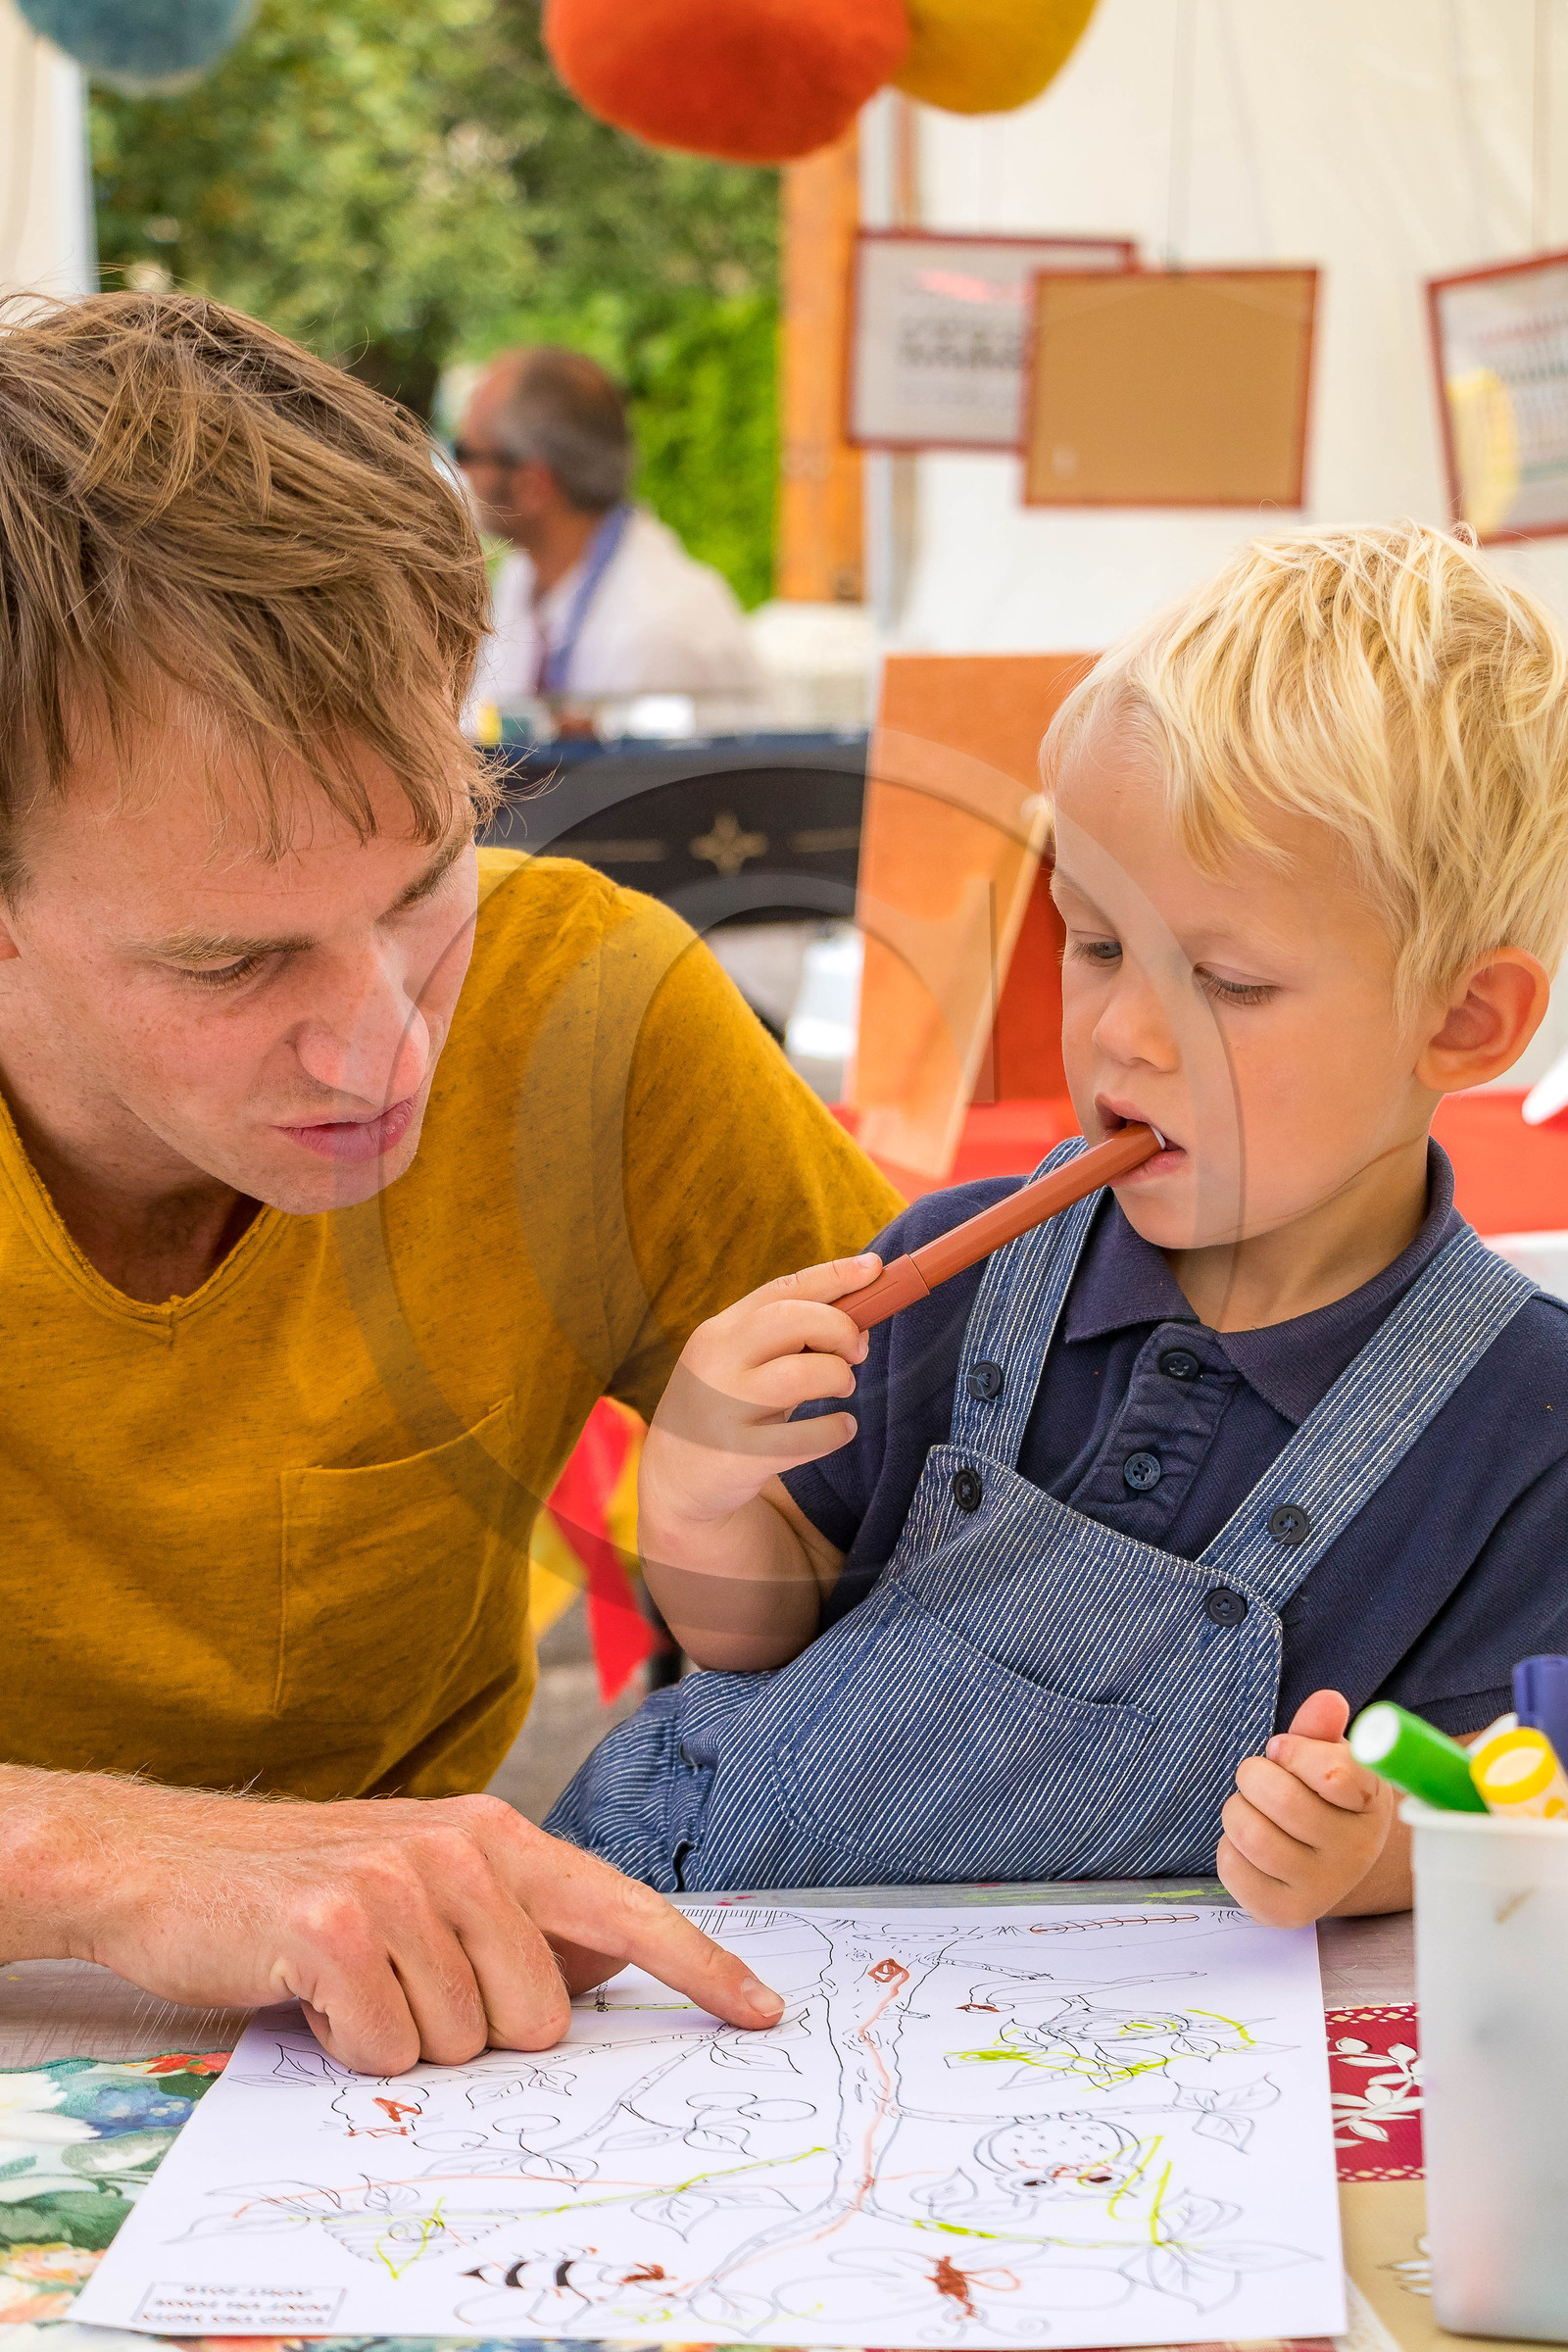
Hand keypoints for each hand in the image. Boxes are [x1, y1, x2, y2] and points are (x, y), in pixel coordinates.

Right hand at [1, 1768, 782, 2073]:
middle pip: (540, 2016)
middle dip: (474, 2033)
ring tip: (352, 1983)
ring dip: (402, 2040)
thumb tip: (612, 1961)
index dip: (698, 1966)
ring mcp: (398, 1882)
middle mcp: (461, 1847)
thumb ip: (519, 1915)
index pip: (622, 1907)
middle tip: (403, 1989)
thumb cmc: (305, 1882)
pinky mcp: (331, 1928)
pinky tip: (313, 1994)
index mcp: (498, 1835)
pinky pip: (387, 2052)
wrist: (162, 1859)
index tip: (762, 2012)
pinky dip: (348, 2047)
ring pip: (461, 2045)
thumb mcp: (428, 1878)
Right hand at [641, 1253, 879, 1539]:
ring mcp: (724, 1409)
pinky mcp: (738, 1456)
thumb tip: (859, 1325)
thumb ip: (790, 1340)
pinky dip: (836, 1430)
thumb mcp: (743, 1363)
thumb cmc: (728, 1408)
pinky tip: (841, 1429)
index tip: (874, 1268)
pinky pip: (805, 1438)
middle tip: (856, 1351)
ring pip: (800, 1375)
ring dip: (838, 1376)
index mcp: (721, 1330)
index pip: (782, 1289)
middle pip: (790, 1320)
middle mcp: (717, 1362)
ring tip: (842, 1388)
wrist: (675, 1478)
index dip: (834, 1275)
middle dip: (839, 1328)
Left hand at [1216, 1689, 1397, 1926]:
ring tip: (1252, 1809)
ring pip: (1251, 1833)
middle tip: (1258, 1777)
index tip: (1283, 1750)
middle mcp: (1355, 1851)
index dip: (1293, 1752)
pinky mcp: (1283, 1912)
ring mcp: (1321, 1888)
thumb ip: (1320, 1727)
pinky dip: (1228, 1847)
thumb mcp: (1325, 1755)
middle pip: (1281, 1800)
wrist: (1324, 1860)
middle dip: (1254, 1775)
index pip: (1334, 1773)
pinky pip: (1231, 1866)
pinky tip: (1249, 1845)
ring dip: (1237, 1809)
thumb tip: (1328, 1700)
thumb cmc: (1322, 1796)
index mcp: (1370, 1803)